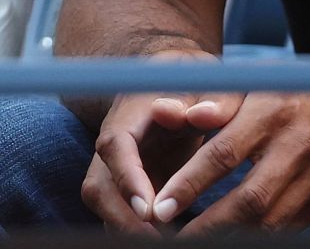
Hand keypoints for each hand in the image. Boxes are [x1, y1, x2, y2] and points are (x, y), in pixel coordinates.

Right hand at [80, 51, 222, 233]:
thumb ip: (210, 98)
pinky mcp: (124, 185)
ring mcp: (114, 166)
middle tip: (160, 241)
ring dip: (128, 230)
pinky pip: (120, 215)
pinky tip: (170, 239)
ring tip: (168, 244)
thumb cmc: (191, 78)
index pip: (115, 145)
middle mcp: (113, 141)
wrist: (170, 77)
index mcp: (130, 111)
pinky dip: (136, 232)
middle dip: (123, 219)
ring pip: (104, 205)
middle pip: (99, 186)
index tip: (147, 209)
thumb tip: (200, 115)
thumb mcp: (206, 79)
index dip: (126, 178)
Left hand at [150, 86, 309, 235]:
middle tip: (173, 235)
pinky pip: (288, 229)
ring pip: (270, 223)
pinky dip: (258, 237)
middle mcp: (296, 148)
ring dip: (230, 237)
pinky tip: (233, 237)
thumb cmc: (295, 95)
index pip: (223, 154)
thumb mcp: (258, 85)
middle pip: (249, 199)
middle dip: (207, 225)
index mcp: (273, 113)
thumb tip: (183, 116)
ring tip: (198, 240)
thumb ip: (219, 103)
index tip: (162, 205)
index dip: (189, 184)